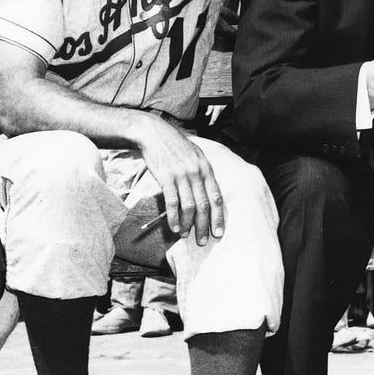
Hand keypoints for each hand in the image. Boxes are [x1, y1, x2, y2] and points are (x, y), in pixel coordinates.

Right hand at [133, 113, 224, 243]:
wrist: (154, 134)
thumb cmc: (175, 146)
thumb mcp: (196, 154)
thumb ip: (203, 172)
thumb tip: (208, 194)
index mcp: (206, 168)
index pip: (216, 197)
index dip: (219, 216)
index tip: (219, 232)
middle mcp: (196, 173)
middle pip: (204, 205)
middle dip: (204, 226)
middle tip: (203, 241)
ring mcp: (182, 175)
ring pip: (189, 206)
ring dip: (188, 224)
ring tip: (187, 236)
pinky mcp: (166, 178)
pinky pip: (172, 202)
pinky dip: (173, 217)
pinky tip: (174, 227)